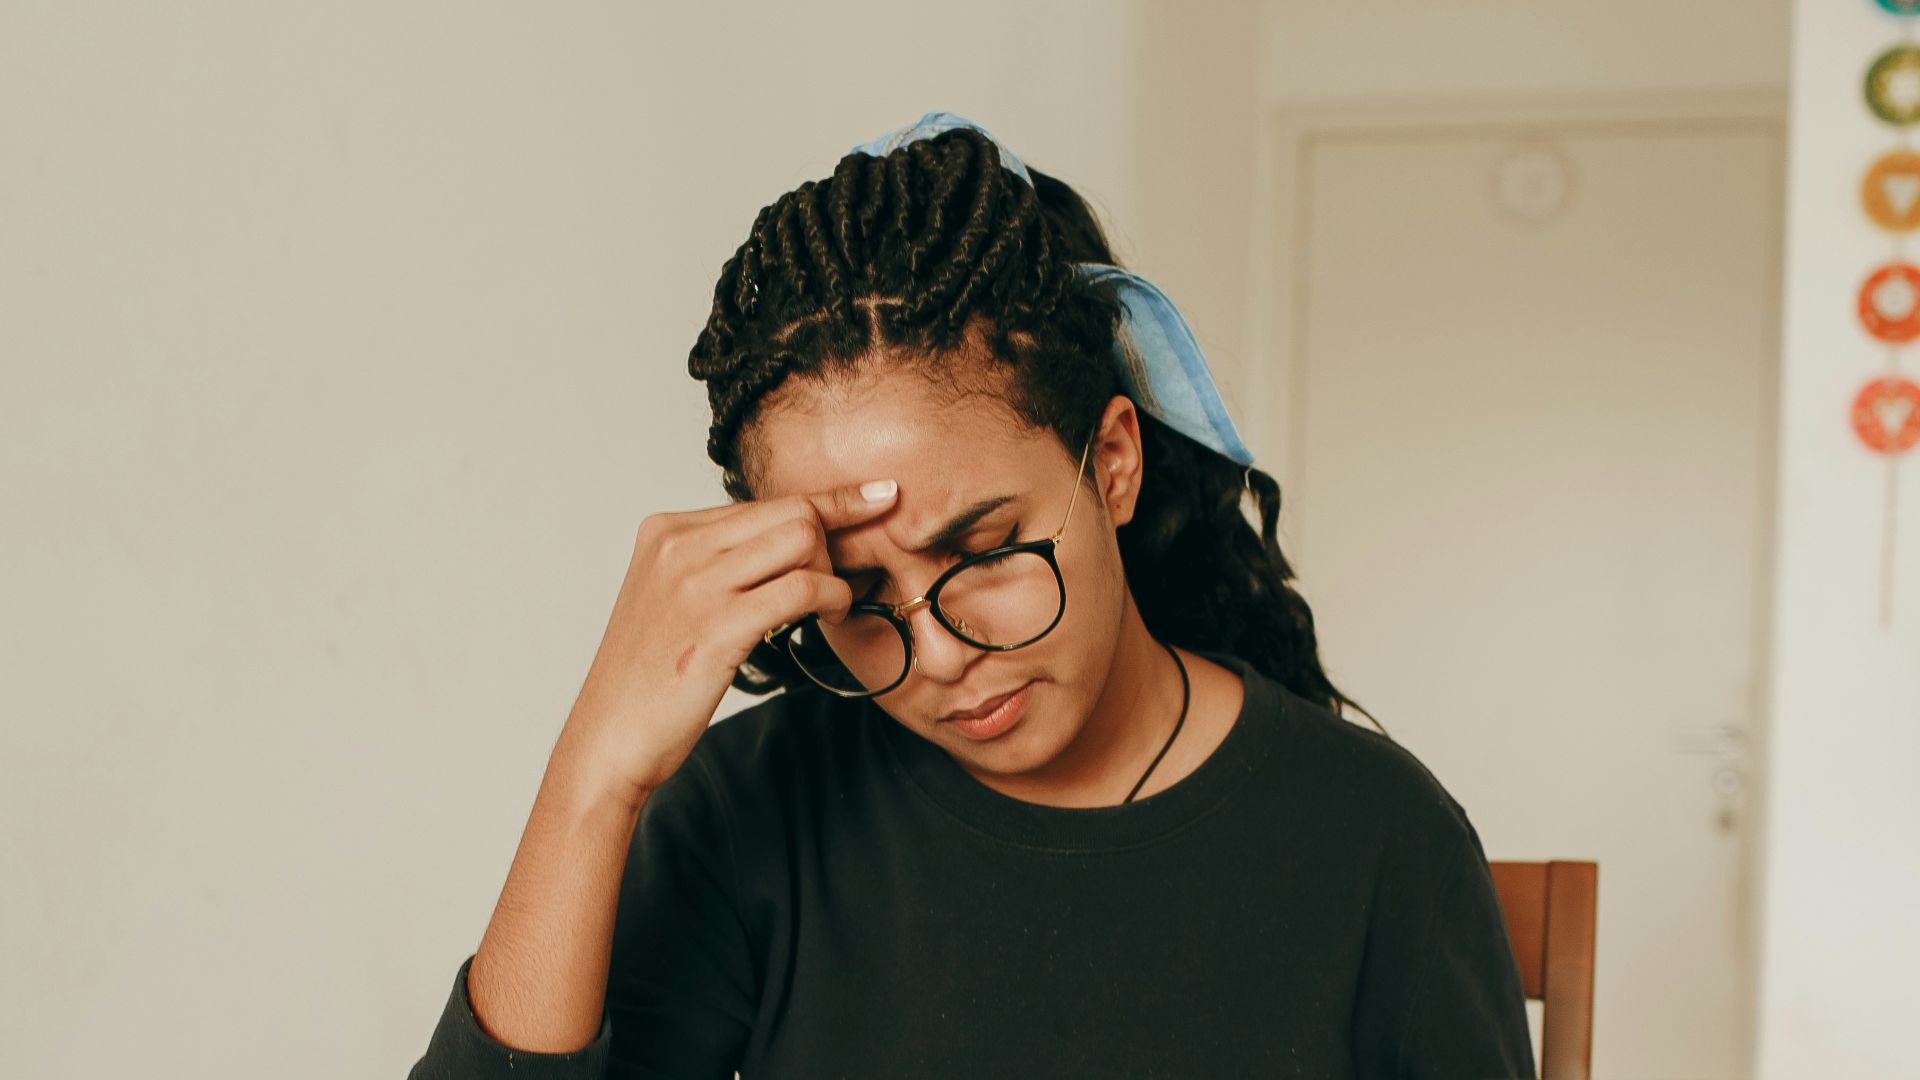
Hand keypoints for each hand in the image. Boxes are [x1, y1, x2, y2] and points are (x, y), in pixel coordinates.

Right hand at [554, 478, 898, 804]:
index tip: (878, 496)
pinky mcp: (719, 625)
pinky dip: (833, 596)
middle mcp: (679, 545)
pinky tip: (832, 614)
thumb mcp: (671, 597)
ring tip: (832, 604)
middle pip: (792, 511)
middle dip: (833, 542)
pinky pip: (803, 587)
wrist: (609, 738)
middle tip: (837, 583)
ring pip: (804, 538)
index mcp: (667, 531)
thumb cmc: (649, 677)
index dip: (828, 504)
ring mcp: (696, 583)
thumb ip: (718, 562)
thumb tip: (790, 541)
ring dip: (834, 570)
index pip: (766, 500)